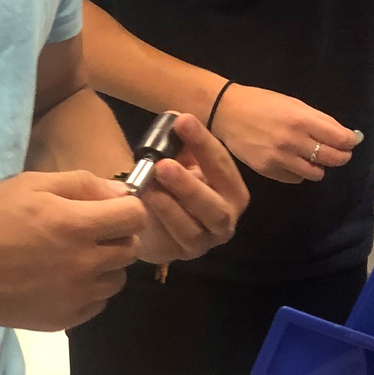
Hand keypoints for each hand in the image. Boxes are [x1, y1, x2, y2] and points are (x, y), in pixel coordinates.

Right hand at [0, 171, 146, 330]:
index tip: (111, 208)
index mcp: (78, 226)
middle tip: (88, 230)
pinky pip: (97, 304)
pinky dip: (88, 291)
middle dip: (116, 235)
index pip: (136, 217)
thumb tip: (122, 193)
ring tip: (74, 256)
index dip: (127, 207)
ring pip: (116, 280)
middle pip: (131, 249)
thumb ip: (81, 184)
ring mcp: (75, 297)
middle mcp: (85, 265)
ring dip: (105, 265)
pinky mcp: (63, 320)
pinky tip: (62, 279)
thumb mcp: (31, 184)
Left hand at [133, 112, 250, 264]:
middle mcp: (226, 218)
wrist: (152, 216)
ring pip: (193, 230)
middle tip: (162, 165)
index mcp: (231, 189)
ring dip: (170, 206)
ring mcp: (206, 240)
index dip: (202, 143)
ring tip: (148, 185)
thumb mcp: (178, 159)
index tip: (182, 121)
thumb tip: (175, 121)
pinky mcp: (184, 253)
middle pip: (215, 207)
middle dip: (189, 185)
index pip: (221, 165)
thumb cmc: (171, 182)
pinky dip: (159, 222)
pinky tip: (142, 204)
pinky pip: (174, 242)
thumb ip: (180, 144)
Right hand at [208, 84, 360, 183]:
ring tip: (312, 157)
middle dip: (341, 156)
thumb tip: (347, 135)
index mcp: (301, 120)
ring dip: (319, 166)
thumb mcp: (293, 104)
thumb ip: (320, 120)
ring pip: (316, 174)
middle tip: (338, 152)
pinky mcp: (268, 171)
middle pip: (333, 159)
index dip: (351, 141)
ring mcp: (279, 159)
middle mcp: (292, 142)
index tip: (352, 141)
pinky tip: (292, 161)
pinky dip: (299, 172)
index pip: (340, 139)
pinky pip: (296, 179)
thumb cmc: (262, 103)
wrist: (225, 112)